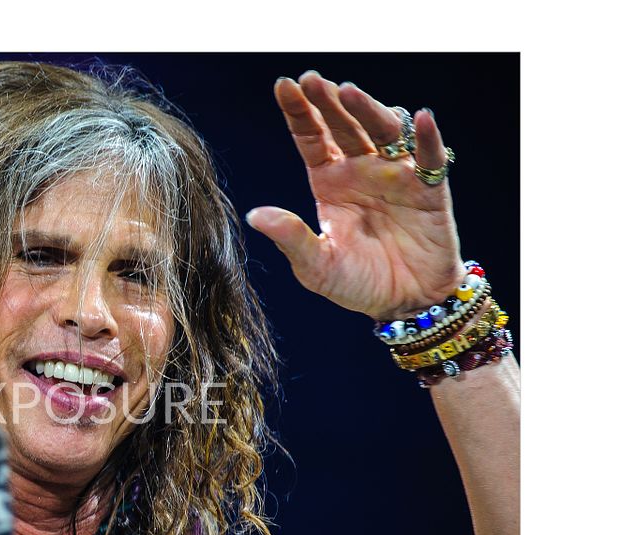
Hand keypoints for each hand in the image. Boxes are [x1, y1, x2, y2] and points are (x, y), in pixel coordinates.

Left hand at [246, 70, 463, 320]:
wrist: (402, 304)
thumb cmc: (355, 283)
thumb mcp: (315, 265)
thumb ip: (290, 238)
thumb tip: (254, 216)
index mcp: (329, 182)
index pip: (311, 137)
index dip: (298, 111)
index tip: (285, 85)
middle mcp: (360, 170)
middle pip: (344, 126)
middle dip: (328, 102)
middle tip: (312, 80)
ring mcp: (395, 175)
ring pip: (383, 132)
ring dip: (367, 110)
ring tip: (349, 92)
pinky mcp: (429, 189)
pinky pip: (430, 158)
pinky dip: (427, 138)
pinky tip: (420, 119)